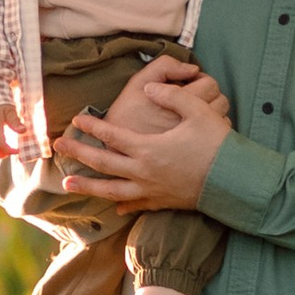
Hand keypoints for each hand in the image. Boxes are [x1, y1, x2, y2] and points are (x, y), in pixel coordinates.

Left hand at [54, 54, 231, 211]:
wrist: (237, 183)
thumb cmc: (219, 145)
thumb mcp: (198, 112)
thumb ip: (171, 95)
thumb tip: (149, 88)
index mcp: (148, 148)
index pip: (112, 135)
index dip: (93, 126)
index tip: (76, 118)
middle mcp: (144, 172)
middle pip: (103, 162)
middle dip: (78, 154)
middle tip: (57, 148)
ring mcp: (151, 191)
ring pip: (111, 190)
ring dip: (87, 187)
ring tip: (67, 185)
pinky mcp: (162, 203)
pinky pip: (135, 205)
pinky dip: (122, 204)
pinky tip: (113, 206)